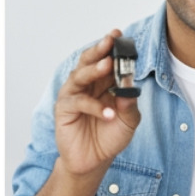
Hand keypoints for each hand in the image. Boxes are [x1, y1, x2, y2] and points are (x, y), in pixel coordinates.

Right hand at [53, 30, 141, 177]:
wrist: (95, 161)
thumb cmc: (111, 135)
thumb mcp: (129, 119)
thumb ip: (130, 102)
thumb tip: (129, 85)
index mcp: (103, 81)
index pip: (106, 58)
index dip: (111, 46)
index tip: (119, 34)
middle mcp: (87, 84)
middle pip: (89, 61)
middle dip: (99, 49)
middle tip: (110, 41)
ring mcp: (73, 95)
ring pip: (79, 75)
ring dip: (94, 69)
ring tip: (108, 65)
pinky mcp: (64, 110)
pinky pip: (78, 102)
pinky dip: (94, 106)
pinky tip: (109, 113)